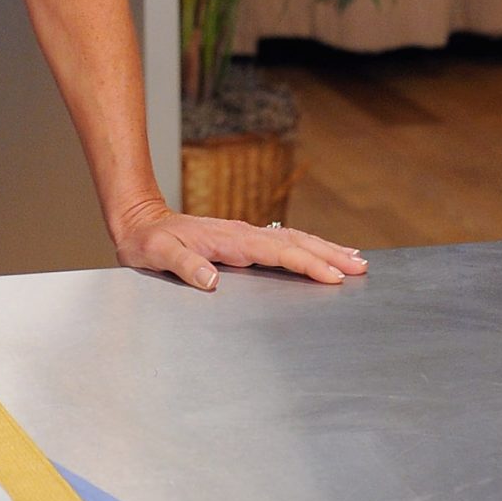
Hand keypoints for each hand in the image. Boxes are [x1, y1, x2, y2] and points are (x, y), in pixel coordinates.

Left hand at [111, 196, 366, 291]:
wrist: (140, 220)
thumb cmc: (148, 241)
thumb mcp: (158, 254)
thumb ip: (184, 265)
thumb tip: (211, 280)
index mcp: (229, 240)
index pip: (277, 252)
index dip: (306, 264)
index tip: (332, 276)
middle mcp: (243, 234)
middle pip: (295, 242)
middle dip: (329, 255)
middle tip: (361, 268)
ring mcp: (245, 235)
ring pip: (294, 240)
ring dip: (325, 249)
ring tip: (355, 259)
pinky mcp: (244, 240)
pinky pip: (284, 242)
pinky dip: (308, 247)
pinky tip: (321, 253)